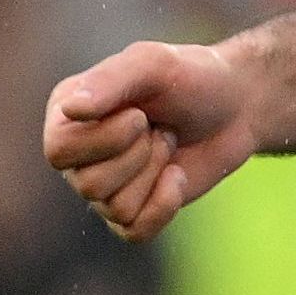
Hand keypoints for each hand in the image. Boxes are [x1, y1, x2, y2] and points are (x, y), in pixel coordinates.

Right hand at [43, 39, 259, 241]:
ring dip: (155, 172)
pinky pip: (133, 230)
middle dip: (139, 156)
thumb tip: (71, 109)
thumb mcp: (152, 63)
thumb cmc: (191, 77)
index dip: (106, 140)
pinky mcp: (134, 210)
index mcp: (66, 116)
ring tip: (167, 143)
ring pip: (114, 207)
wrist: (237, 105)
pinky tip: (177, 176)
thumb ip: (109, 81)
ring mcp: (104, 186)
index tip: (141, 114)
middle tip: (158, 129)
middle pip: (89, 185)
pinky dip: (163, 205)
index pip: (59, 151)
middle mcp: (77, 155)